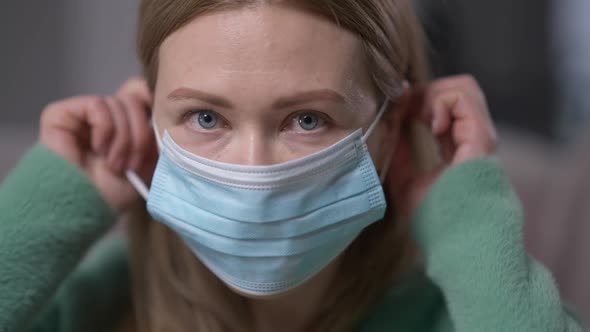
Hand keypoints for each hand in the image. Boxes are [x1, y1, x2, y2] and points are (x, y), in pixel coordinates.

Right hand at [39, 77, 156, 211]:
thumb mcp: (148, 165)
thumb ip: (156, 137)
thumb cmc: (113, 194)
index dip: (152, 103)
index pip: (140, 92)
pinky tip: (99, 150)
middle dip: (141, 133)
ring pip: (118, 103)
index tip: (160, 128)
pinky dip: (106, 129)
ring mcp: (81, 114)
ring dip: (123, 138)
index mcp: (122, 125)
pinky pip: (97, 105)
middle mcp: (102, 117)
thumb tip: (167, 113)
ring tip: (115, 164)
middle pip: (133, 99)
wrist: (85, 209)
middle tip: (134, 163)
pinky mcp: (61, 114)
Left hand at [388, 75, 497, 218]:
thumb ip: (401, 155)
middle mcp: (472, 140)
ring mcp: (480, 137)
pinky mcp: (481, 137)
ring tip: (417, 114)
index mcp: (457, 150)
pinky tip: (429, 122)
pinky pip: (463, 98)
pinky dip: (441, 101)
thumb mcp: (406, 181)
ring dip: (433, 93)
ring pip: (463, 89)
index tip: (396, 107)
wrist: (455, 241)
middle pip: (456, 93)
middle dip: (425, 92)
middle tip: (404, 105)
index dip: (418, 102)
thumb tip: (391, 127)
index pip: (443, 111)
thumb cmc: (434, 220)